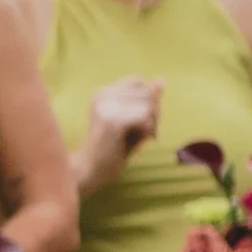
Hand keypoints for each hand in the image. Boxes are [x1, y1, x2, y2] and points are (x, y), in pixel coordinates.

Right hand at [79, 74, 163, 190]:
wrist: (90, 171)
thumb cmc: (111, 149)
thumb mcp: (131, 120)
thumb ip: (145, 100)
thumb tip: (162, 80)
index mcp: (102, 92)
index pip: (138, 81)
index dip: (147, 99)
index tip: (143, 120)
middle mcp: (102, 95)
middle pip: (146, 92)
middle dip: (154, 112)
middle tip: (147, 133)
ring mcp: (106, 107)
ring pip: (148, 105)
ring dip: (152, 123)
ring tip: (143, 138)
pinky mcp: (112, 121)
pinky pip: (145, 118)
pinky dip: (148, 131)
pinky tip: (140, 143)